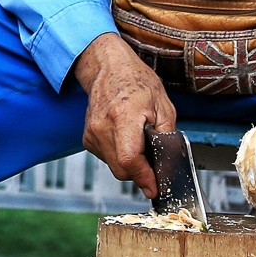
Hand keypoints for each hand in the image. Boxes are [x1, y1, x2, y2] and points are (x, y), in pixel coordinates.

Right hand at [72, 32, 174, 197]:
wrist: (109, 68)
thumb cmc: (137, 82)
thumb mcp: (163, 105)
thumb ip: (166, 136)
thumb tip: (167, 163)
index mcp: (123, 116)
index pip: (129, 159)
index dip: (143, 177)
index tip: (154, 187)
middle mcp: (102, 127)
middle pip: (121, 169)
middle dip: (140, 173)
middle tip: (153, 164)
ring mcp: (92, 133)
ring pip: (114, 166)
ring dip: (130, 164)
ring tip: (138, 141)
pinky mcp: (88, 138)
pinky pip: (107, 159)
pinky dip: (119, 156)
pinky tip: (125, 138)